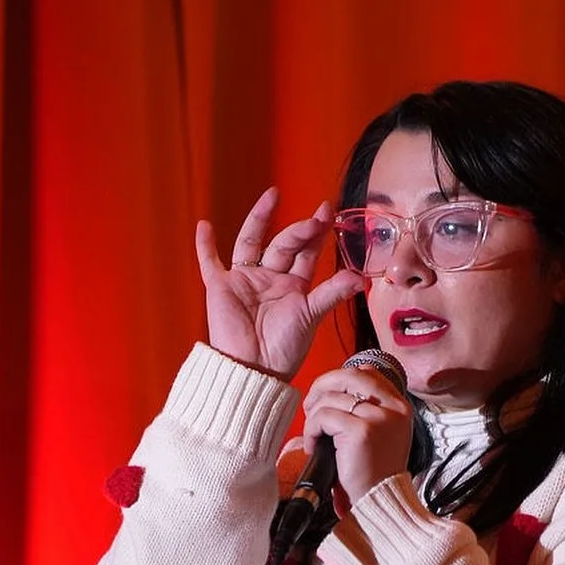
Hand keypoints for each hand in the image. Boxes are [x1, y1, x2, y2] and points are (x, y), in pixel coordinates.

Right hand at [196, 189, 364, 380]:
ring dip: (259, 219)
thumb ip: (331, 294)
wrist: (255, 368)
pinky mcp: (221, 287)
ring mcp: (245, 280)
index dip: (316, 233)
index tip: (327, 212)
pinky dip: (204, 246)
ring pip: (251, 242)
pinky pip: (210, 263)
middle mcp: (270, 278)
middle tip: (315, 217)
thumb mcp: (311, 316)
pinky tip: (203, 226)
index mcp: (293, 285)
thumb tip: (360, 279)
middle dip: (299, 230)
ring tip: (272, 196)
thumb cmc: (284, 349)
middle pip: (284, 244)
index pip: (306, 252)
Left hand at [301, 362, 413, 511]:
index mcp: (400, 406)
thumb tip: (331, 389)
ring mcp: (379, 418)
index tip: (326, 396)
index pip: (367, 373)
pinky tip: (315, 447)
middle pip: (348, 376)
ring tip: (315, 438)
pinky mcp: (361, 431)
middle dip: (321, 387)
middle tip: (310, 409)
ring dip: (314, 417)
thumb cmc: (373, 473)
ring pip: (331, 398)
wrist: (379, 502)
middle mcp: (394, 408)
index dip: (339, 379)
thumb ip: (366, 409)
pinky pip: (323, 417)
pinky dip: (312, 431)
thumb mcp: (379, 434)